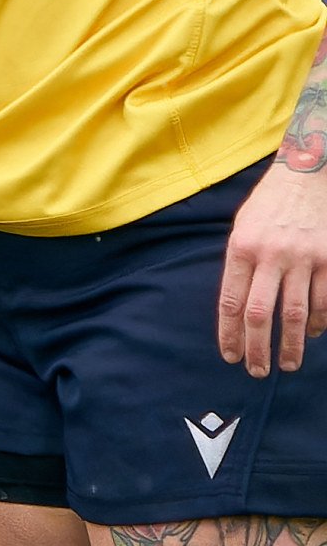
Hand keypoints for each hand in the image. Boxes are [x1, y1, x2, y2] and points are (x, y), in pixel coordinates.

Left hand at [219, 160, 326, 376]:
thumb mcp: (242, 229)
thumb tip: (238, 308)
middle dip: (258, 349)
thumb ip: (239, 266)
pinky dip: (318, 321)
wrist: (307, 174)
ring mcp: (304, 258)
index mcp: (241, 249)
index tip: (231, 357)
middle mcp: (271, 256)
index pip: (230, 303)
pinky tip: (311, 333)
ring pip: (296, 313)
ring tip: (288, 363)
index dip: (229, 335)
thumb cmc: (269, 205)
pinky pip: (325, 299)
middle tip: (258, 371)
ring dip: (291, 344)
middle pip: (260, 314)